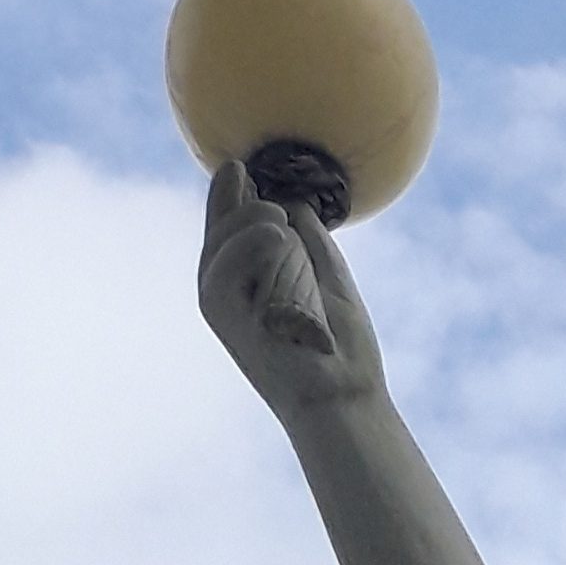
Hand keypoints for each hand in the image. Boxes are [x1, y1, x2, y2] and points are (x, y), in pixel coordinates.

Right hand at [197, 158, 385, 425]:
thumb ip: (309, 236)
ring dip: (250, 222)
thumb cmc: (342, 347)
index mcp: (250, 280)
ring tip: (281, 224)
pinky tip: (277, 233)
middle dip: (240, 204)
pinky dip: (248, 245)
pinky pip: (223, 269)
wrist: (346, 396)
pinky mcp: (224, 320)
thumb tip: (294, 202)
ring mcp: (223, 306)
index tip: (243, 168)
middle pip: (219, 227)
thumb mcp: (328, 276)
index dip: (232, 192)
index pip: (230, 223)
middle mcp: (229, 291)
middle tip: (280, 213)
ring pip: (220, 242)